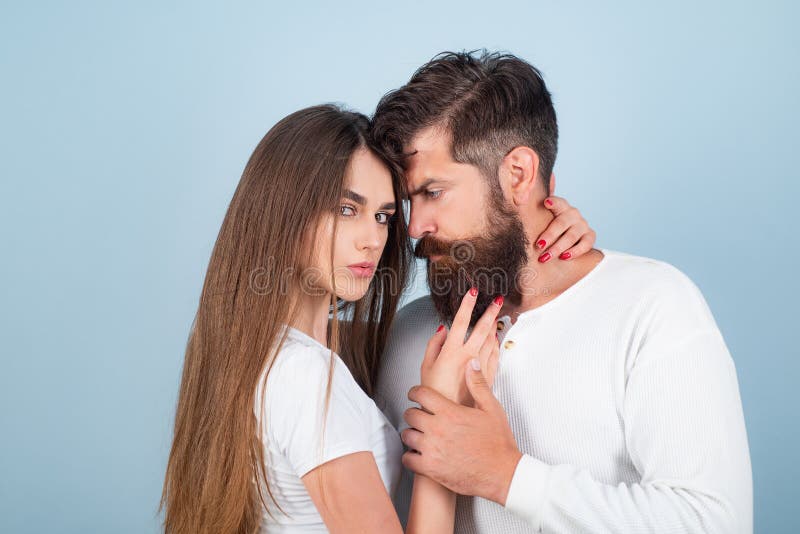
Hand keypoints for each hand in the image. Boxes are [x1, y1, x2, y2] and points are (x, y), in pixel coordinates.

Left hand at [402, 359, 522, 504]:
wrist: (502, 474)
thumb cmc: (498, 443)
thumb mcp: (492, 409)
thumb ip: (478, 384)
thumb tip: (471, 364)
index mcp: (450, 412)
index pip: (421, 394)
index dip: (415, 392)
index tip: (414, 394)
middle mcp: (437, 429)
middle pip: (410, 414)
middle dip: (413, 413)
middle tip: (419, 416)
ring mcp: (432, 449)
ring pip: (407, 436)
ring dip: (411, 434)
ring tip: (419, 435)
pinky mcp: (430, 469)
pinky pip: (407, 459)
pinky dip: (410, 456)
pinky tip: (418, 454)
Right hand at [420, 287, 501, 404]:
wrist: (449, 415)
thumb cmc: (435, 392)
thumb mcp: (426, 366)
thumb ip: (434, 344)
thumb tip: (443, 328)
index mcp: (451, 351)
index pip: (461, 322)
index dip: (467, 305)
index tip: (473, 292)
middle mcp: (468, 357)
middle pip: (482, 329)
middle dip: (491, 312)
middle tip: (498, 299)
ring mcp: (479, 367)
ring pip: (491, 341)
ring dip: (494, 326)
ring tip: (497, 316)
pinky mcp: (487, 377)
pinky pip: (494, 355)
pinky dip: (495, 344)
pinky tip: (495, 338)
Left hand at [536, 195, 595, 261]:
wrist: (567, 236)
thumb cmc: (550, 227)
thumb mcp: (543, 218)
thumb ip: (535, 214)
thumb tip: (518, 202)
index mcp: (561, 207)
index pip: (558, 202)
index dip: (553, 202)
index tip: (546, 203)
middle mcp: (573, 214)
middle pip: (562, 223)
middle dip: (549, 236)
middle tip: (538, 246)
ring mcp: (583, 225)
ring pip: (572, 236)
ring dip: (558, 248)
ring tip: (545, 257)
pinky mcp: (590, 236)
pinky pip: (585, 244)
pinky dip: (575, 252)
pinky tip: (563, 257)